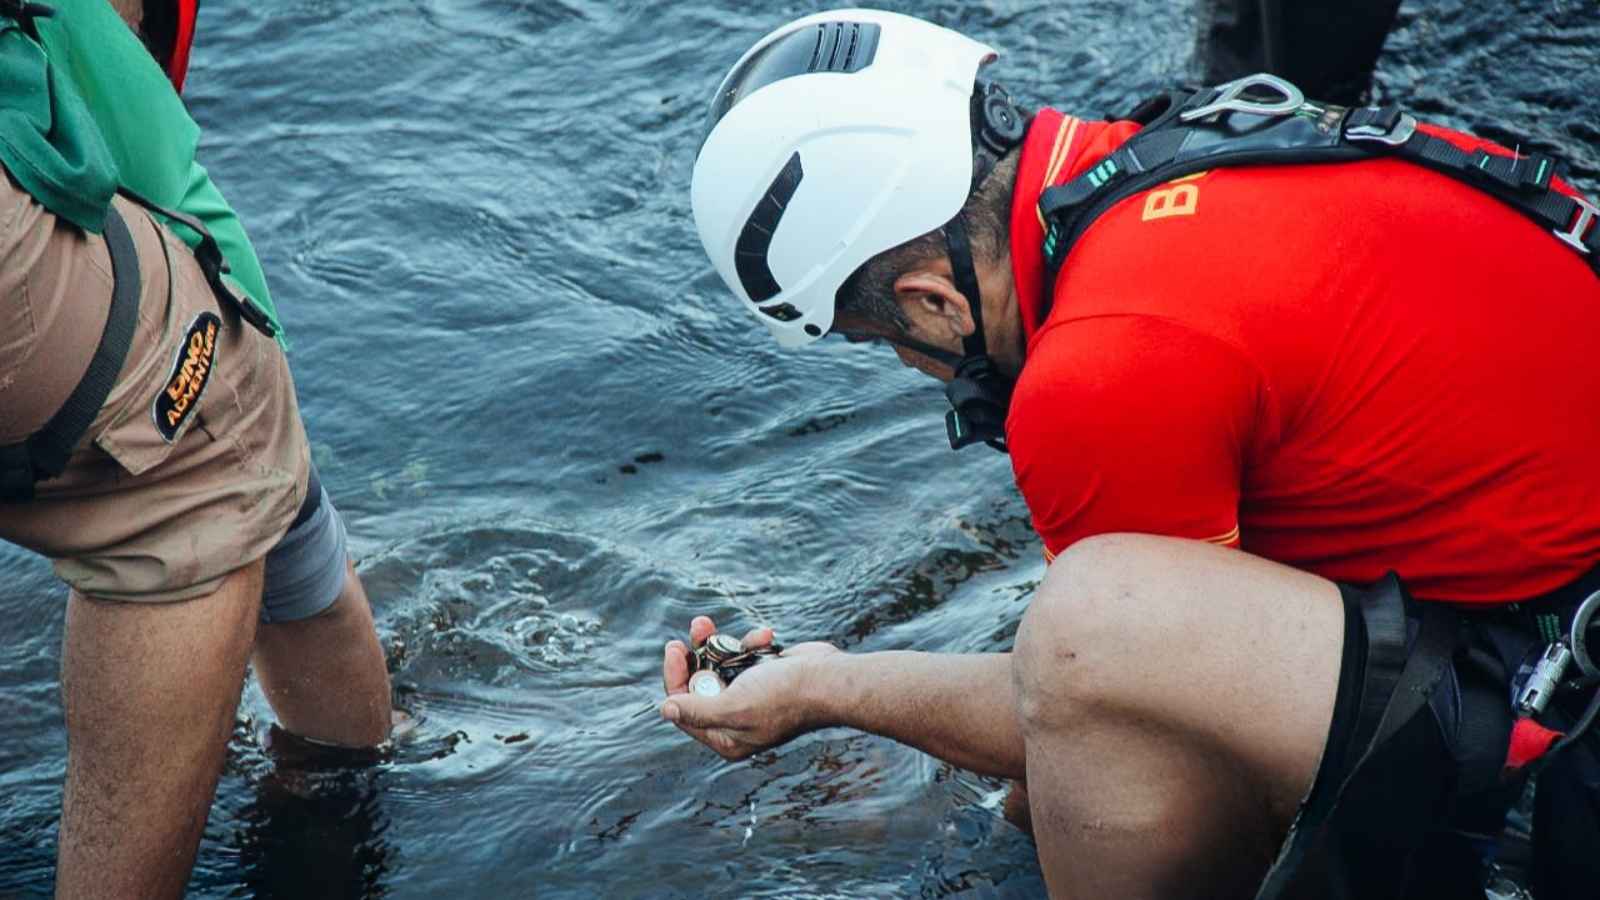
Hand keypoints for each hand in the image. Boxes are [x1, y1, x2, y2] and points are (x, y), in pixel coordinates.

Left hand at [660, 615, 839, 760]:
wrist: (830, 679)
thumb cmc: (785, 696)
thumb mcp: (734, 707)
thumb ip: (697, 710)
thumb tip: (664, 710)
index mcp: (726, 737)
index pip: (685, 707)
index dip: (675, 677)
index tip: (675, 649)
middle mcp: (736, 719)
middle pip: (700, 683)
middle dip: (695, 653)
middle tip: (695, 627)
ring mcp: (751, 696)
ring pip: (719, 664)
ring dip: (718, 641)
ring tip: (710, 622)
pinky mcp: (765, 675)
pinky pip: (744, 654)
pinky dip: (750, 642)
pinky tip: (765, 637)